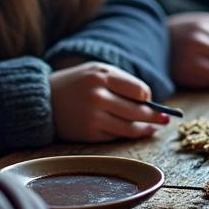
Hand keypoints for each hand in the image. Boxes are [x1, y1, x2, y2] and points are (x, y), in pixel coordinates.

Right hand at [50, 62, 166, 142]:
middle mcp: (98, 96)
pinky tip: (134, 132)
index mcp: (102, 75)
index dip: (148, 97)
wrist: (43, 100)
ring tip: (154, 128)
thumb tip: (151, 101)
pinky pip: (116, 136)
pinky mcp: (89, 133)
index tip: (149, 100)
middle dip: (154, 116)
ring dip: (145, 129)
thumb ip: (122, 82)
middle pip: (137, 111)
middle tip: (165, 119)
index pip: (139, 90)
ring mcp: (93, 116)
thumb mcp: (96, 72)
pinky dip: (127, 135)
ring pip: (129, 127)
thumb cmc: (77, 84)